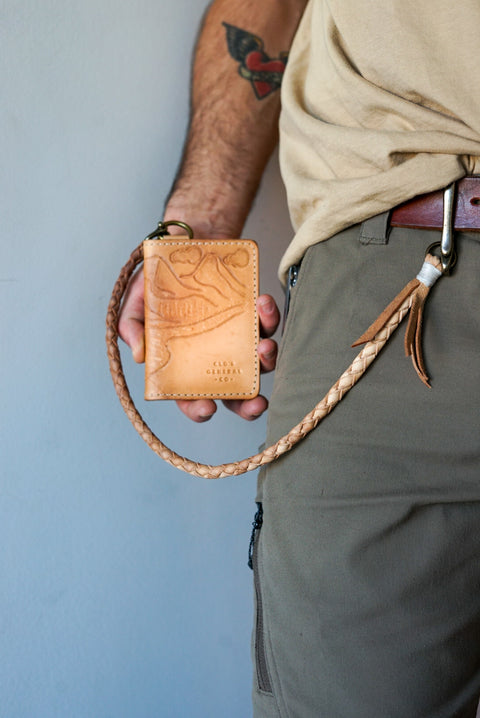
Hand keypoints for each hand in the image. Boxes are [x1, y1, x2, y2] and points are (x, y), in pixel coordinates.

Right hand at [117, 270, 280, 421]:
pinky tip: (263, 304)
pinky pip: (268, 323)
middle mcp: (215, 358)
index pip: (191, 398)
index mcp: (185, 365)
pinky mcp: (254, 316)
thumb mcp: (137, 302)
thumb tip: (140, 356)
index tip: (207, 407)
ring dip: (267, 361)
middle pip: (235, 394)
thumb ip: (133, 328)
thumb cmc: (159, 279)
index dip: (199, 409)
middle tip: (256, 402)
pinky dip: (270, 317)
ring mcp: (238, 339)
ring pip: (261, 363)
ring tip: (263, 348)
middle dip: (249, 405)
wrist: (183, 243)